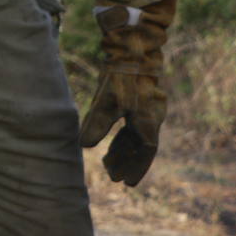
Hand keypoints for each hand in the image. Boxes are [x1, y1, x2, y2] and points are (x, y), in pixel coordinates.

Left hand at [79, 71, 165, 185]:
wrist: (131, 52)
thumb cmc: (120, 77)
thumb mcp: (106, 101)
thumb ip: (97, 123)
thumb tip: (84, 146)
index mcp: (148, 120)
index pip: (147, 151)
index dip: (138, 168)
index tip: (127, 182)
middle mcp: (150, 118)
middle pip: (140, 147)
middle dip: (127, 163)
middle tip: (114, 178)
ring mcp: (144, 112)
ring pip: (134, 139)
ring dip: (122, 153)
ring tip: (107, 166)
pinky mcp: (135, 106)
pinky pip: (130, 129)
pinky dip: (119, 140)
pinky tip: (106, 149)